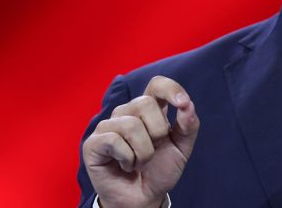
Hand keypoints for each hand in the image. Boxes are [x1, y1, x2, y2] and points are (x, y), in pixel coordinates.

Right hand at [83, 76, 199, 207]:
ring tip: (139, 161)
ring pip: (131, 125)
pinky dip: (127, 159)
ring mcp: (108, 126)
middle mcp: (127, 112)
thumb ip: (188, 126)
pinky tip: (125, 165)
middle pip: (145, 103)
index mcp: (149, 110)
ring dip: (144, 152)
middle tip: (153, 150)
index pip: (157, 84)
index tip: (183, 103)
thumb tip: (188, 105)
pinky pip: (114, 141)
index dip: (170, 88)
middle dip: (158, 132)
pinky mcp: (94, 143)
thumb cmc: (159, 170)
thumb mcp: (182, 149)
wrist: (143, 198)